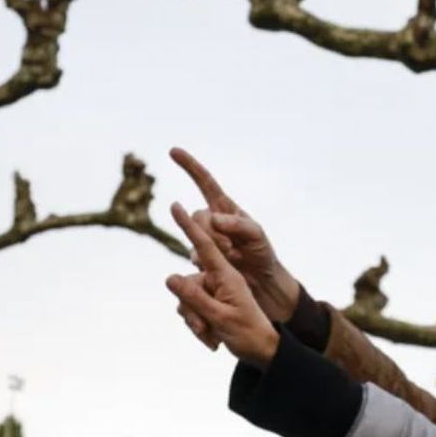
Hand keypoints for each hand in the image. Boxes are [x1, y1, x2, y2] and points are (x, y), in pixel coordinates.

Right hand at [165, 202, 279, 366]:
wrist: (263, 351)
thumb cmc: (249, 331)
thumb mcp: (224, 316)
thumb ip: (196, 297)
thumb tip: (169, 276)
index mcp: (226, 272)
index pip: (205, 243)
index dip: (189, 223)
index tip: (175, 204)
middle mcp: (216, 277)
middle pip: (187, 277)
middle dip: (190, 303)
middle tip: (203, 324)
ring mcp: (211, 291)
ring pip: (185, 298)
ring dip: (195, 321)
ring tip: (212, 339)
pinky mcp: (207, 304)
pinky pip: (189, 312)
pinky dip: (199, 328)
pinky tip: (212, 343)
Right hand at [170, 148, 301, 321]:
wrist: (262, 285)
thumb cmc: (263, 255)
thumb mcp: (257, 236)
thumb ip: (237, 224)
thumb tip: (213, 218)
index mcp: (226, 209)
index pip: (205, 182)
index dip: (189, 166)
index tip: (172, 151)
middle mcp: (212, 222)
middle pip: (196, 216)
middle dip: (211, 231)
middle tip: (232, 247)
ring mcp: (204, 241)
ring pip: (192, 237)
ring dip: (211, 248)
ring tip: (234, 258)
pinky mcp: (200, 260)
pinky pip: (191, 257)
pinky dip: (206, 263)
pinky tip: (221, 269)